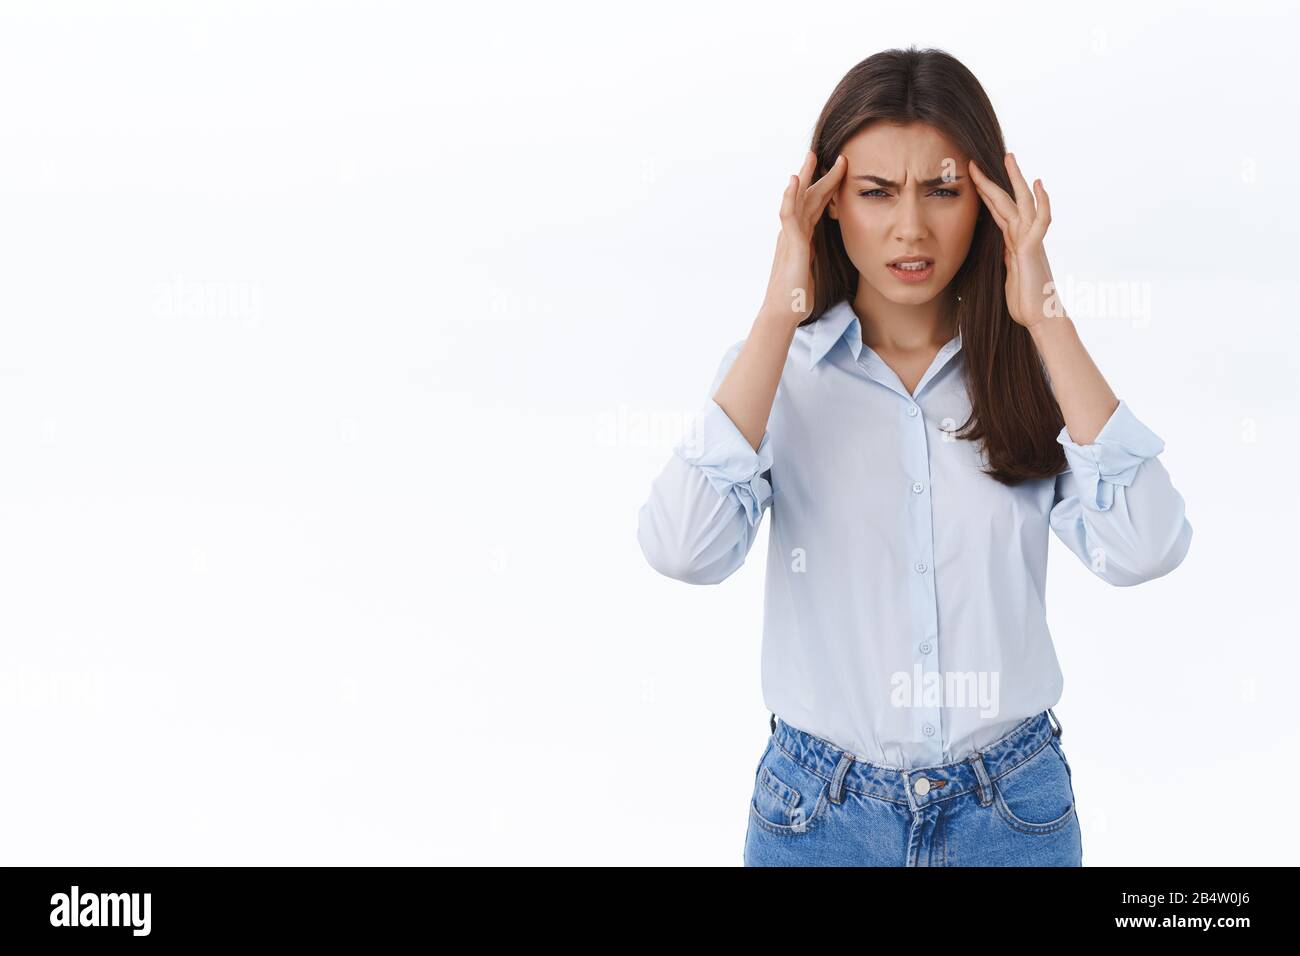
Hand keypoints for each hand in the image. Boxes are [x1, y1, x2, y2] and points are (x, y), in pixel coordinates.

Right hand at [761, 149, 845, 327]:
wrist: (784, 311)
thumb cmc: (797, 297)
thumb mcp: (810, 270)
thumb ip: (812, 257)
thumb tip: (817, 252)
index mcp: (802, 238)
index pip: (815, 207)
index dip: (826, 189)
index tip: (838, 172)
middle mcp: (794, 233)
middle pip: (807, 198)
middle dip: (816, 175)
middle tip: (825, 153)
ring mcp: (790, 236)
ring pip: (798, 200)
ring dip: (805, 177)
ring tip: (811, 156)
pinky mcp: (790, 244)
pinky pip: (788, 215)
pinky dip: (790, 196)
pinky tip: (794, 180)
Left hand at [968, 152, 1061, 330]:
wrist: (1039, 317)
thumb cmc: (1024, 301)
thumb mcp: (1007, 275)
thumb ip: (1006, 259)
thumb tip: (1001, 250)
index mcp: (1012, 242)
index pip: (996, 211)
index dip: (985, 194)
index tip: (972, 177)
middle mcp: (1022, 236)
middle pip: (1006, 201)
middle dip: (993, 180)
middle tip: (979, 159)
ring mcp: (1030, 240)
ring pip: (1022, 203)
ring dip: (1015, 180)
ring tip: (1009, 158)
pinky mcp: (1035, 249)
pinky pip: (1041, 221)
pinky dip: (1042, 202)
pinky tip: (1039, 185)